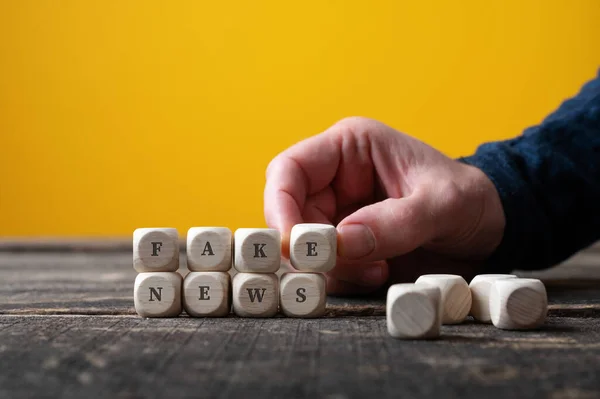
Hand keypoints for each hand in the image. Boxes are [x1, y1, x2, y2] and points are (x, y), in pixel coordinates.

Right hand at [264, 117, 504, 294]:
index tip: (293, 245)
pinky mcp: (348, 247)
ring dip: (331, 269)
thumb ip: (397, 221)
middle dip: (308, 247)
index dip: (279, 205)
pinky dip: (343, 281)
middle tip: (334, 268)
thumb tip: (341, 242)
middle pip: (290, 214)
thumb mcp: (445, 204)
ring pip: (303, 248)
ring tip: (377, 271)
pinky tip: (379, 275)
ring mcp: (339, 216)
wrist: (489, 230)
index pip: (289, 169)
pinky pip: (325, 269)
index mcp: (350, 148)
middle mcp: (335, 181)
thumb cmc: (469, 199)